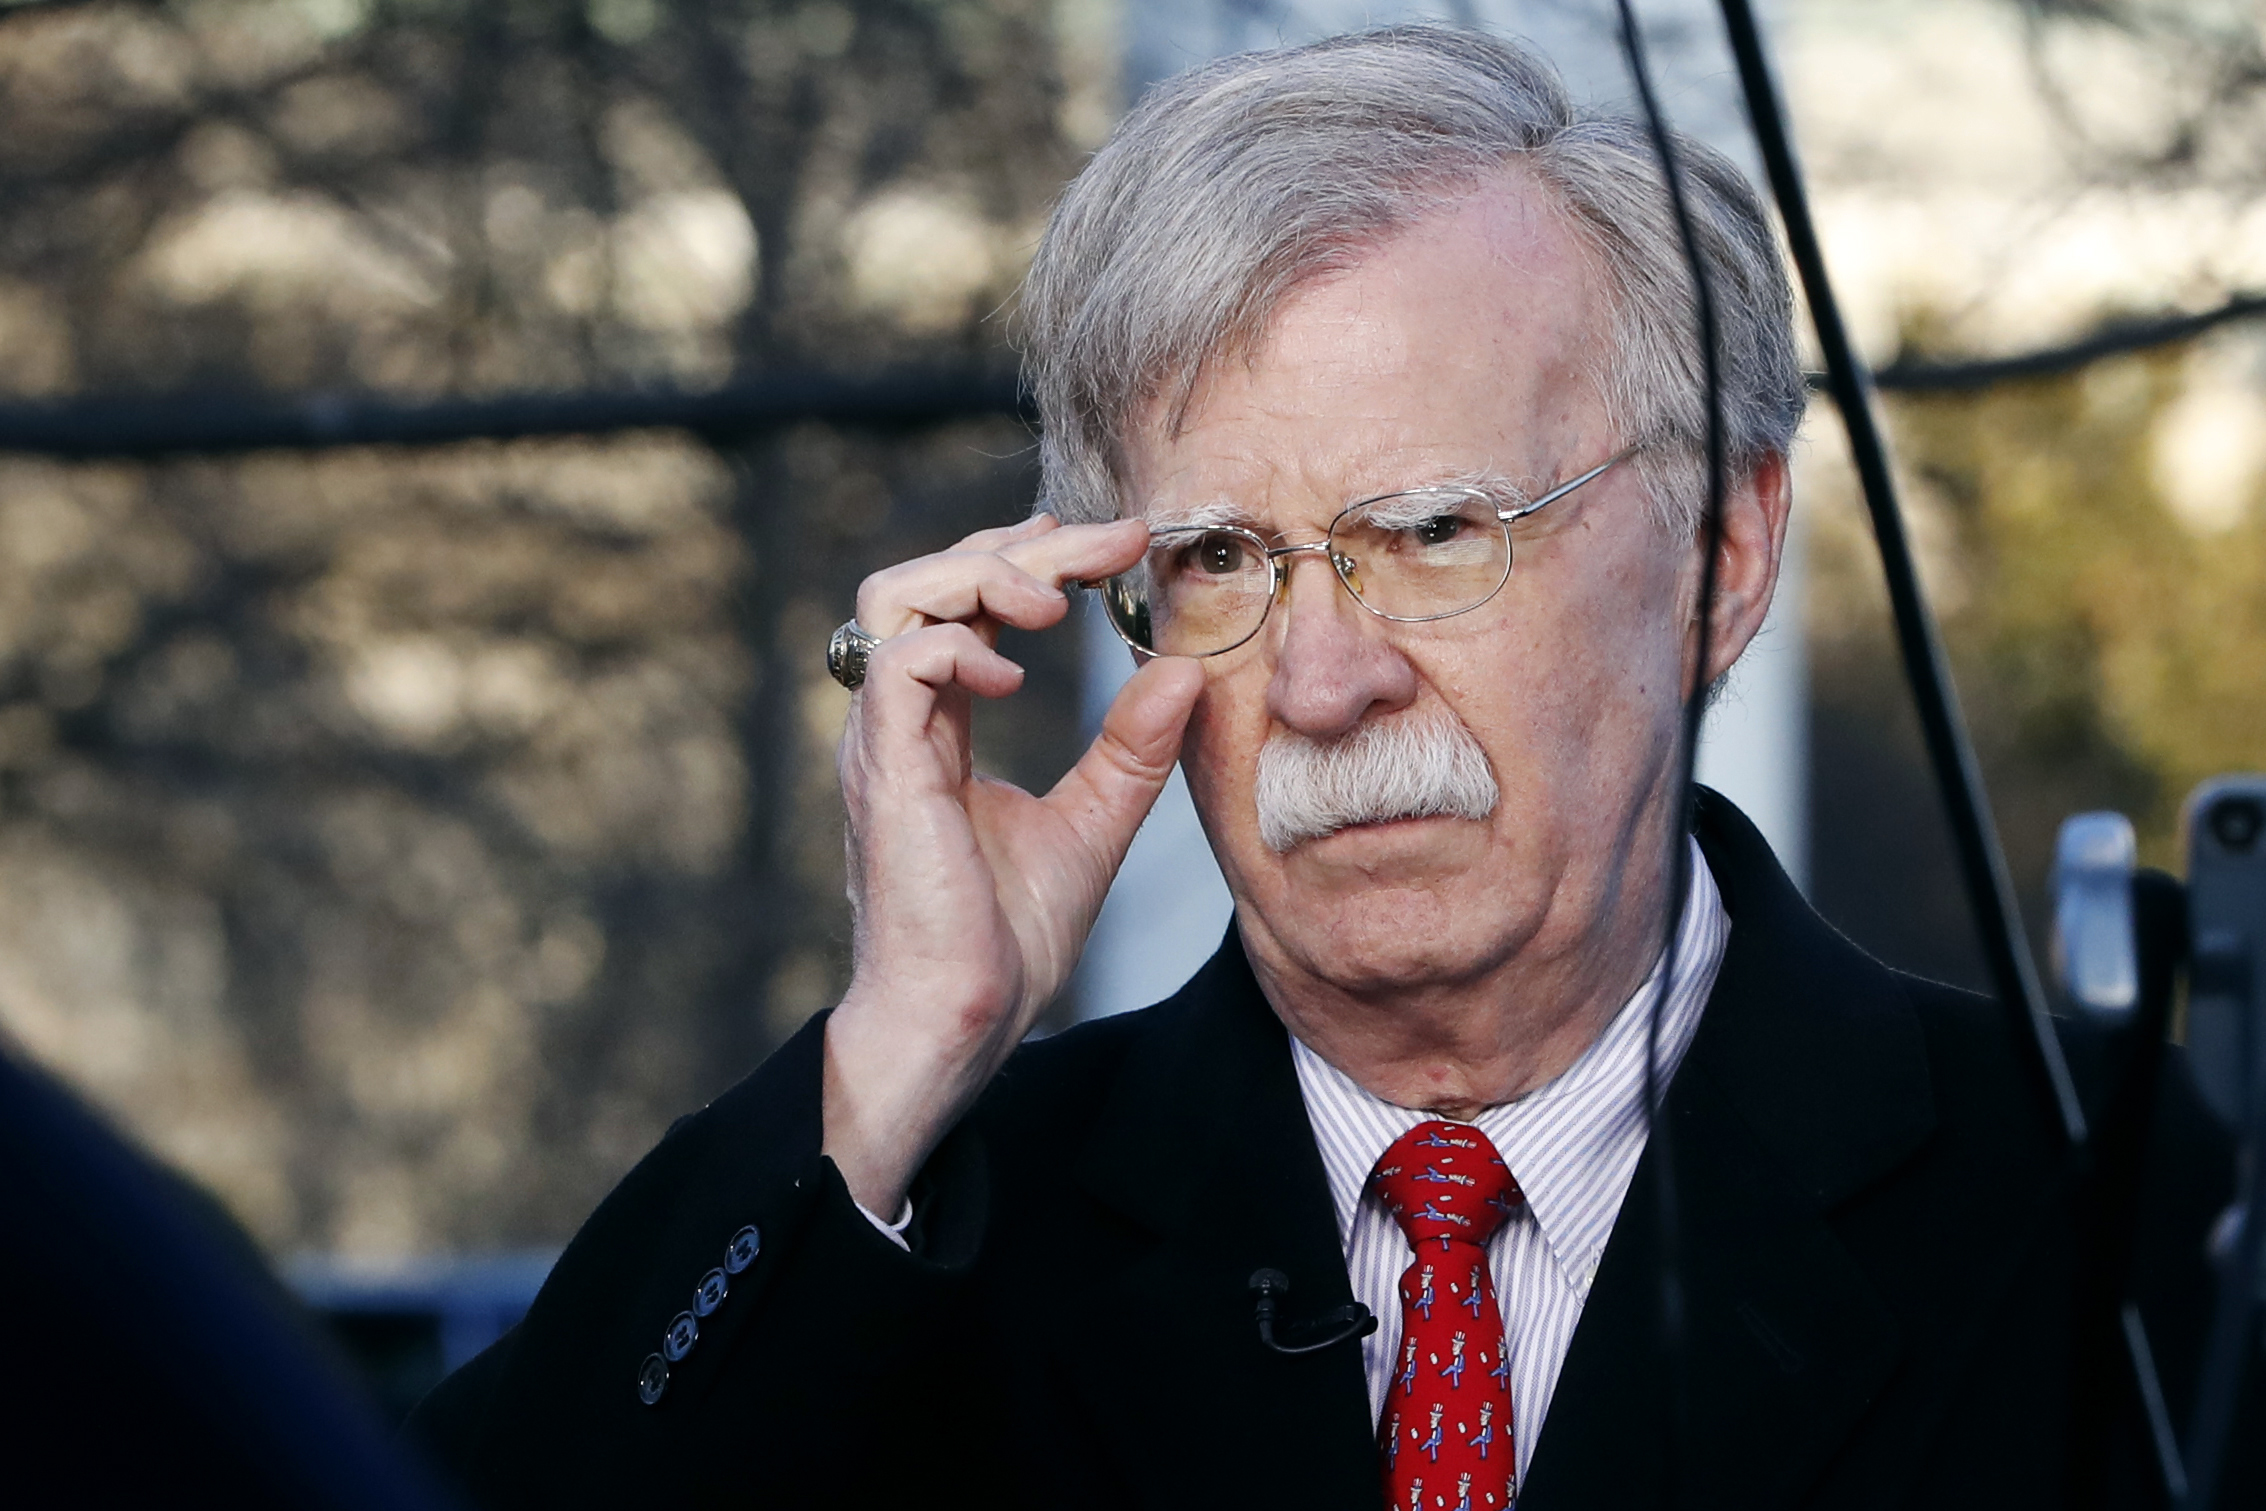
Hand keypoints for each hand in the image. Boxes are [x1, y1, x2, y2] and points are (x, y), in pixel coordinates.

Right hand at [823, 514, 1204, 1215]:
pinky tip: (1019, 675)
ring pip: (895, 596)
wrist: (963, 1018)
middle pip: (927, 578)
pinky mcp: (884, 767)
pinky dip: (961, 647)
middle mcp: (898, 720)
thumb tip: (1185, 671)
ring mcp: (882, 740)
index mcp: (935, 725)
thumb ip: (1131, 751)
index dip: (1034, 560)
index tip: (1116, 545)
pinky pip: (899, 664)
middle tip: (1110, 543)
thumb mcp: (1094, 824)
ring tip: (1060, 601)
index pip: (967, 605)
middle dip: (1020, 547)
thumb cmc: (1007, 941)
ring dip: (984, 575)